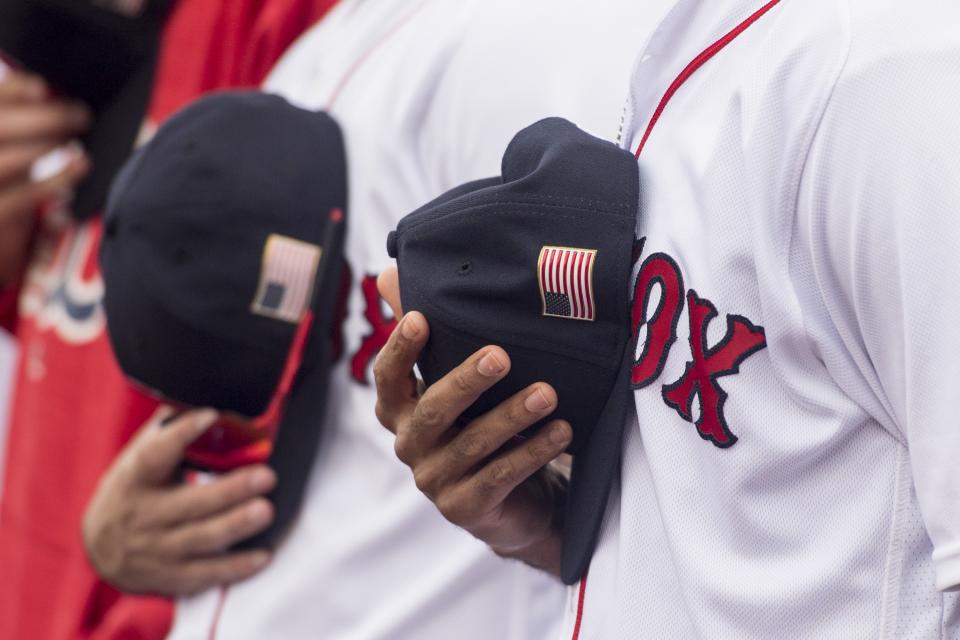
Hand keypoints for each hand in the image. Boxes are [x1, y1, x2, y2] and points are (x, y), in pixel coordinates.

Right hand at [0, 71, 90, 283]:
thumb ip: (12, 120)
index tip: (43, 87)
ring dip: (48, 143)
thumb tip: (45, 92)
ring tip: (75, 136)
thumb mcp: (3, 147)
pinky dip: (57, 177)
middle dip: (43, 118)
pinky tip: (81, 164)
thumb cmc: (0, 183)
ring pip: (8, 159)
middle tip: (80, 115)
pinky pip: (25, 196)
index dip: (11, 91)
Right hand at [83, 407, 277, 595]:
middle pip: (189, 503)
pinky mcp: (171, 576)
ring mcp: (157, 549)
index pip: (154, 454)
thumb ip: (168, 431)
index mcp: (136, 478)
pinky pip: (206, 574)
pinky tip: (262, 555)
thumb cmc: (133, 490)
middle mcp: (144, 515)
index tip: (210, 416)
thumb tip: (203, 390)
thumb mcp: (137, 458)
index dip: (181, 434)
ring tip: (265, 510)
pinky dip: (235, 567)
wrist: (100, 548)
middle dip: (230, 490)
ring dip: (236, 525)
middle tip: (266, 476)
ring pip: (200, 539)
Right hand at [373, 268, 570, 575]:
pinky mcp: (463, 509)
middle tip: (500, 356)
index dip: (400, 348)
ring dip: (512, 416)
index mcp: (400, 409)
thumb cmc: (477, 423)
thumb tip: (392, 272)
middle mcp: (409, 444)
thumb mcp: (455, 380)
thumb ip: (429, 333)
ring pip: (473, 444)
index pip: (388, 376)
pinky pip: (499, 476)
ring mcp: (433, 480)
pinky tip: (561, 431)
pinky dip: (532, 452)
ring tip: (548, 393)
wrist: (508, 500)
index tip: (422, 318)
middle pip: (433, 410)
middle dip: (466, 381)